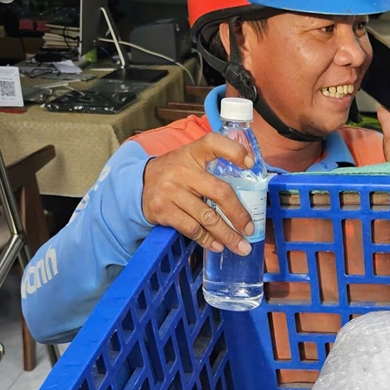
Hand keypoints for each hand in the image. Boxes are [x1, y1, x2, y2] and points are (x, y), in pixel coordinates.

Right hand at [142, 132, 256, 252]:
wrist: (139, 184)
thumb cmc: (175, 173)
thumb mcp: (191, 160)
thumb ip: (213, 168)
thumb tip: (247, 195)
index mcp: (193, 153)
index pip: (214, 143)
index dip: (233, 151)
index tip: (250, 164)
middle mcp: (183, 170)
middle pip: (219, 192)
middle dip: (238, 215)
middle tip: (250, 229)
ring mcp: (172, 191)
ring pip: (207, 217)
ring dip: (227, 235)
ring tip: (241, 246)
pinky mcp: (163, 210)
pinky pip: (192, 229)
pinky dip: (208, 240)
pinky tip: (218, 245)